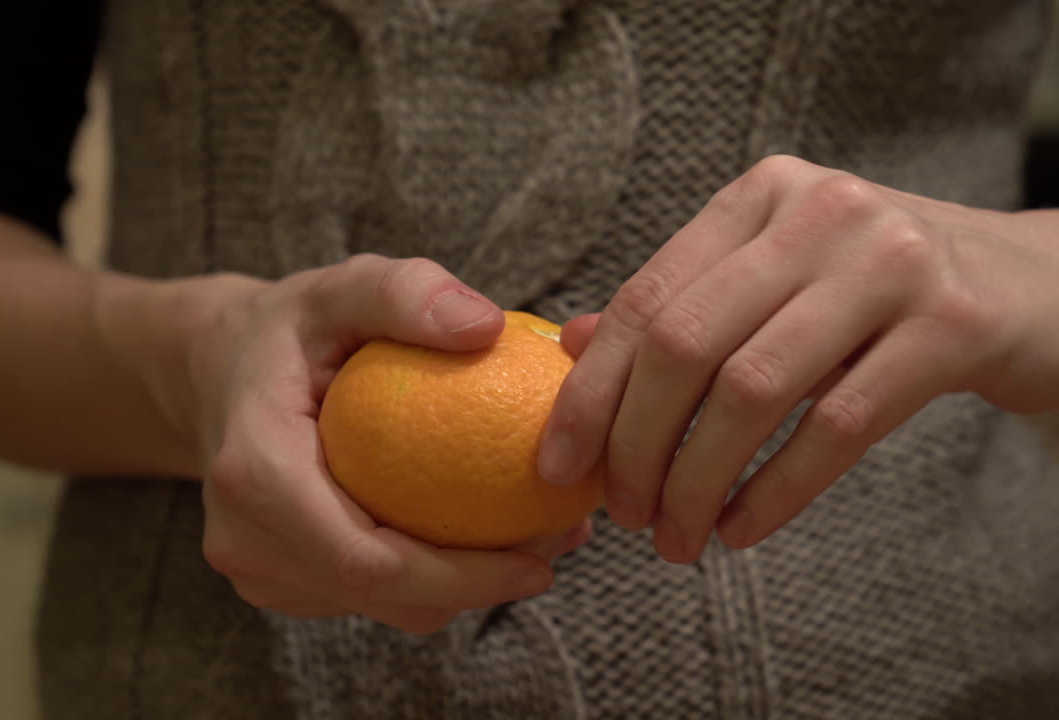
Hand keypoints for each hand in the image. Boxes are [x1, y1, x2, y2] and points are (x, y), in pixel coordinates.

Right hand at [164, 255, 589, 632]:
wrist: (217, 369)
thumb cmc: (288, 328)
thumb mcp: (340, 287)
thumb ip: (405, 292)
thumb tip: (487, 328)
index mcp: (255, 473)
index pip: (367, 561)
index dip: (460, 579)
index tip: (539, 560)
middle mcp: (246, 539)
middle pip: (383, 597)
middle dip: (482, 586)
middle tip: (560, 538)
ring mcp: (258, 569)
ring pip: (382, 607)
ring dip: (465, 586)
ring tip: (537, 534)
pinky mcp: (280, 581)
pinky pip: (370, 597)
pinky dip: (432, 577)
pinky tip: (484, 533)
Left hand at [538, 155, 1058, 563]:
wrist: (1034, 287)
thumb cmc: (876, 294)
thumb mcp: (775, 282)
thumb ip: (680, 305)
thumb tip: (572, 348)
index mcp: (759, 196)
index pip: (646, 299)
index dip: (590, 392)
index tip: (559, 466)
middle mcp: (819, 212)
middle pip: (686, 346)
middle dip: (637, 447)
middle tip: (625, 516)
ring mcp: (890, 261)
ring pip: (753, 391)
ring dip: (698, 481)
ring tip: (678, 538)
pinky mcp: (952, 324)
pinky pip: (836, 428)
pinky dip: (775, 493)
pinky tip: (743, 530)